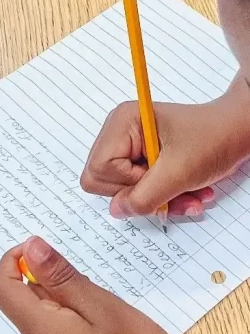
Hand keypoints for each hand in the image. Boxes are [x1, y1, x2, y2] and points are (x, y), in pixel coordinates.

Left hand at [0, 237, 200, 333]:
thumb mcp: (104, 307)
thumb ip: (61, 278)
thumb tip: (30, 247)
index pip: (1, 288)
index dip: (13, 261)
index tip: (43, 251)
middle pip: (24, 304)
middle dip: (51, 285)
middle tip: (95, 293)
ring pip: (41, 320)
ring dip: (64, 305)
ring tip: (106, 318)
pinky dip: (70, 325)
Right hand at [80, 76, 249, 217]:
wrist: (237, 132)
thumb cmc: (214, 138)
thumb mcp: (179, 172)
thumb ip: (144, 196)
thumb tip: (117, 210)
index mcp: (122, 122)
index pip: (98, 170)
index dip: (127, 183)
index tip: (156, 176)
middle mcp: (120, 132)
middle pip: (106, 182)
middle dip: (143, 195)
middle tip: (172, 188)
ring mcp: (130, 147)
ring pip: (124, 190)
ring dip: (158, 199)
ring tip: (187, 194)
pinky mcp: (141, 159)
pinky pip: (138, 190)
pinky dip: (162, 196)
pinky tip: (185, 192)